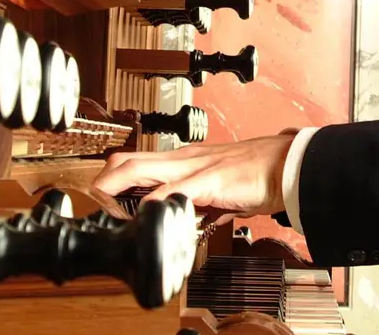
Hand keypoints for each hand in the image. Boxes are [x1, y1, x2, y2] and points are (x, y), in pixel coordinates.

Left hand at [91, 132, 296, 223]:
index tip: (100, 198)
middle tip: (89, 201)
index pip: (139, 163)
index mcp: (185, 161)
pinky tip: (146, 214)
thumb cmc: (259, 174)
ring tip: (102, 206)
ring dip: (116, 187)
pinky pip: (176, 190)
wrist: (290, 166)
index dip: (113, 178)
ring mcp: (196, 167)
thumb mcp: (219, 190)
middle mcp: (184, 160)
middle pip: (129, 161)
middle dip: (102, 180)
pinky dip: (156, 203)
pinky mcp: (211, 180)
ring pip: (142, 168)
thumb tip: (187, 219)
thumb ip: (200, 203)